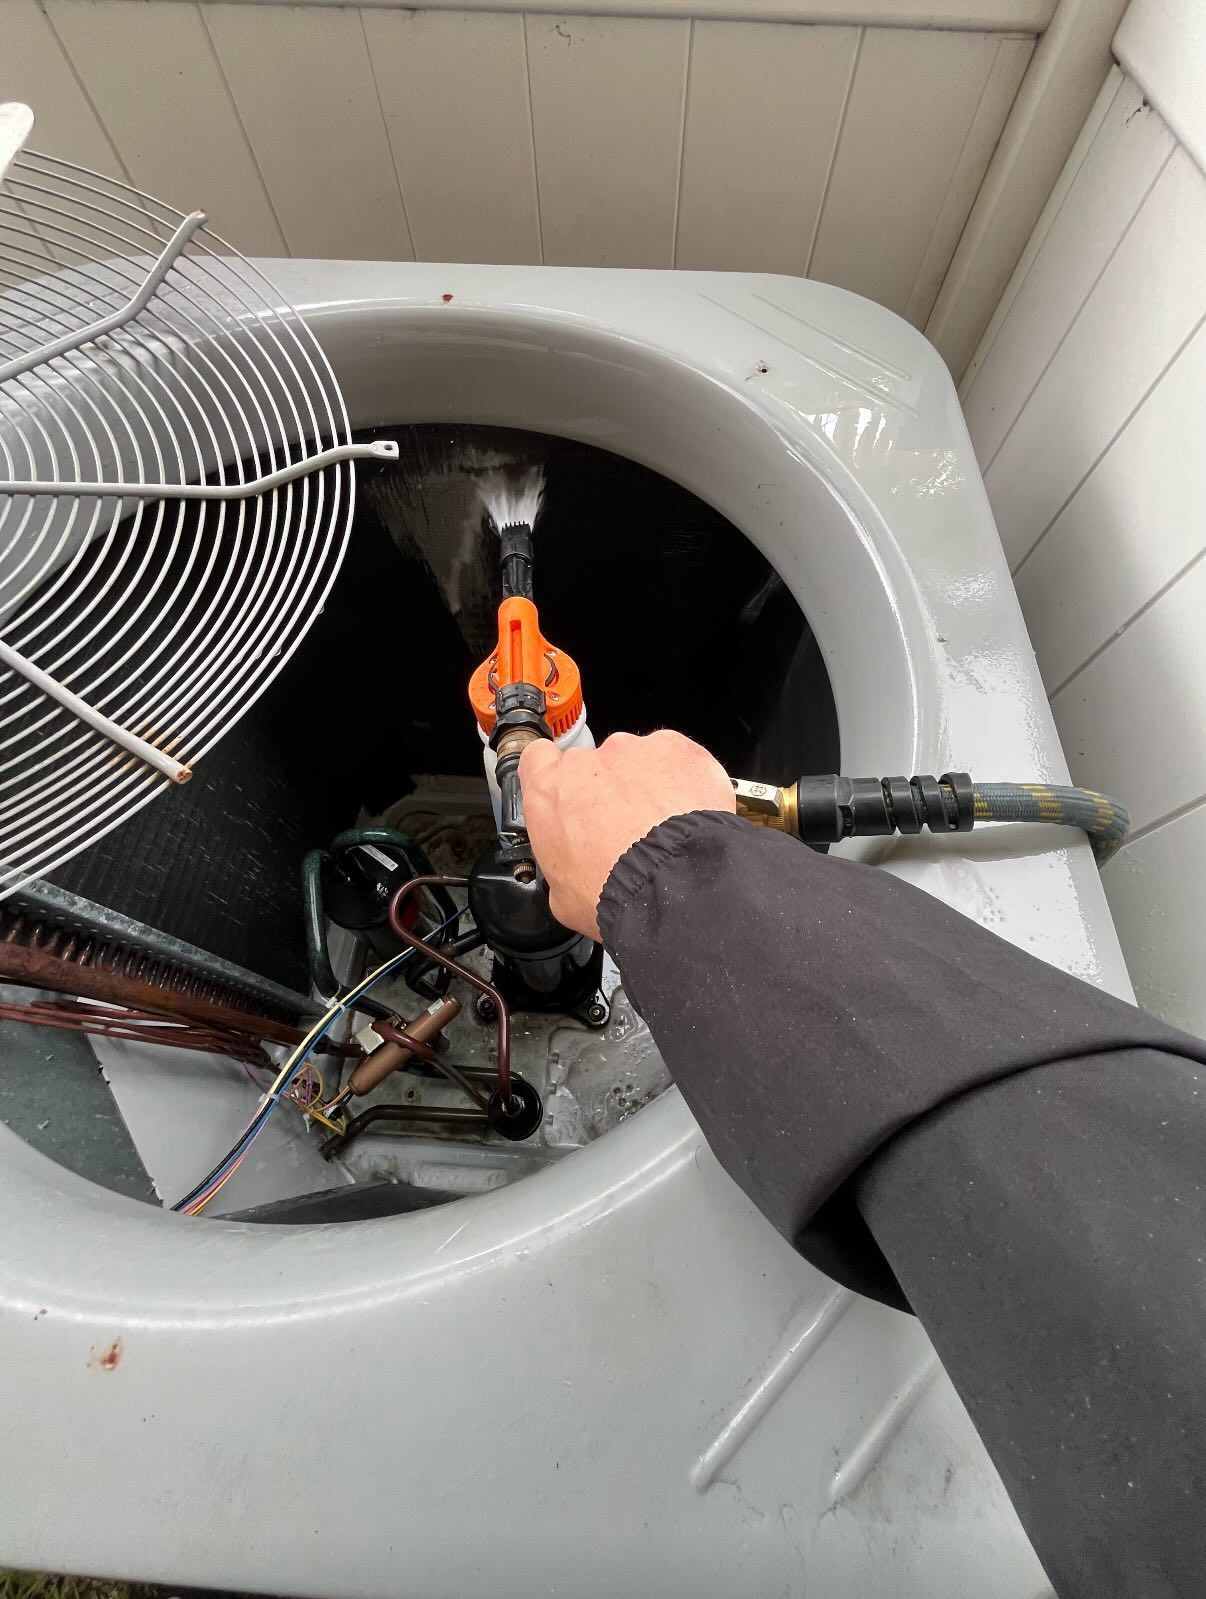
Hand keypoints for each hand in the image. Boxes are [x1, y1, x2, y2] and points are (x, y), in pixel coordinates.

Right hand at [519, 729, 736, 940]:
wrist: (674, 886)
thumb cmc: (615, 892)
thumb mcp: (562, 896)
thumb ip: (560, 864)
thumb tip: (571, 873)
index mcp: (548, 792)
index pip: (537, 760)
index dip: (554, 776)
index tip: (567, 795)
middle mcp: (587, 764)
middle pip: (592, 766)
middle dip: (607, 792)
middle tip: (624, 831)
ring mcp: (633, 751)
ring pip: (637, 762)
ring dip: (646, 789)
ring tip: (662, 830)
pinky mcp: (676, 749)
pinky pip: (676, 760)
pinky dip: (683, 781)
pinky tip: (688, 815)